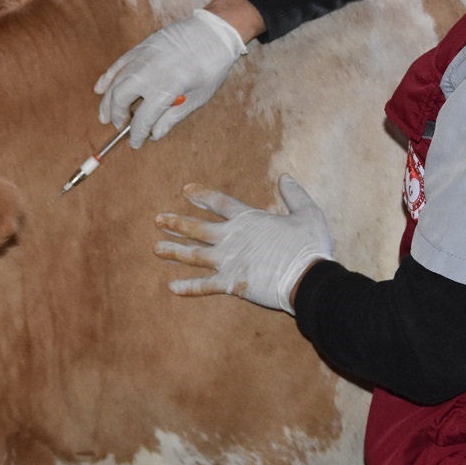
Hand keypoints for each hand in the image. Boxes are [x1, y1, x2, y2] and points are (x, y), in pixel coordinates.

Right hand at [95, 8, 247, 147]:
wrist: (213, 32)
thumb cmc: (211, 66)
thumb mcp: (198, 97)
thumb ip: (172, 117)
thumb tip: (154, 134)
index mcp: (167, 88)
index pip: (142, 119)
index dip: (137, 134)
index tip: (135, 143)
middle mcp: (150, 72)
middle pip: (121, 99)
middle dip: (117, 116)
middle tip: (119, 126)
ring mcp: (142, 58)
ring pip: (115, 82)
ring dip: (107, 101)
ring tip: (104, 115)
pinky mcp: (140, 47)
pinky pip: (118, 64)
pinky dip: (107, 77)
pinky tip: (100, 88)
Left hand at [154, 174, 332, 313]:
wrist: (307, 277)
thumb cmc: (309, 246)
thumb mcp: (308, 213)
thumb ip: (294, 194)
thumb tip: (285, 176)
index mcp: (248, 220)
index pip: (220, 203)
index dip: (202, 195)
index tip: (186, 190)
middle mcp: (232, 238)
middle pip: (198, 228)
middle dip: (177, 223)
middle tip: (158, 220)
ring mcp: (228, 261)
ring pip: (194, 255)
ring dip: (175, 251)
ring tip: (156, 248)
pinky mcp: (231, 283)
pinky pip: (204, 286)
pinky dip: (189, 288)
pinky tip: (172, 287)